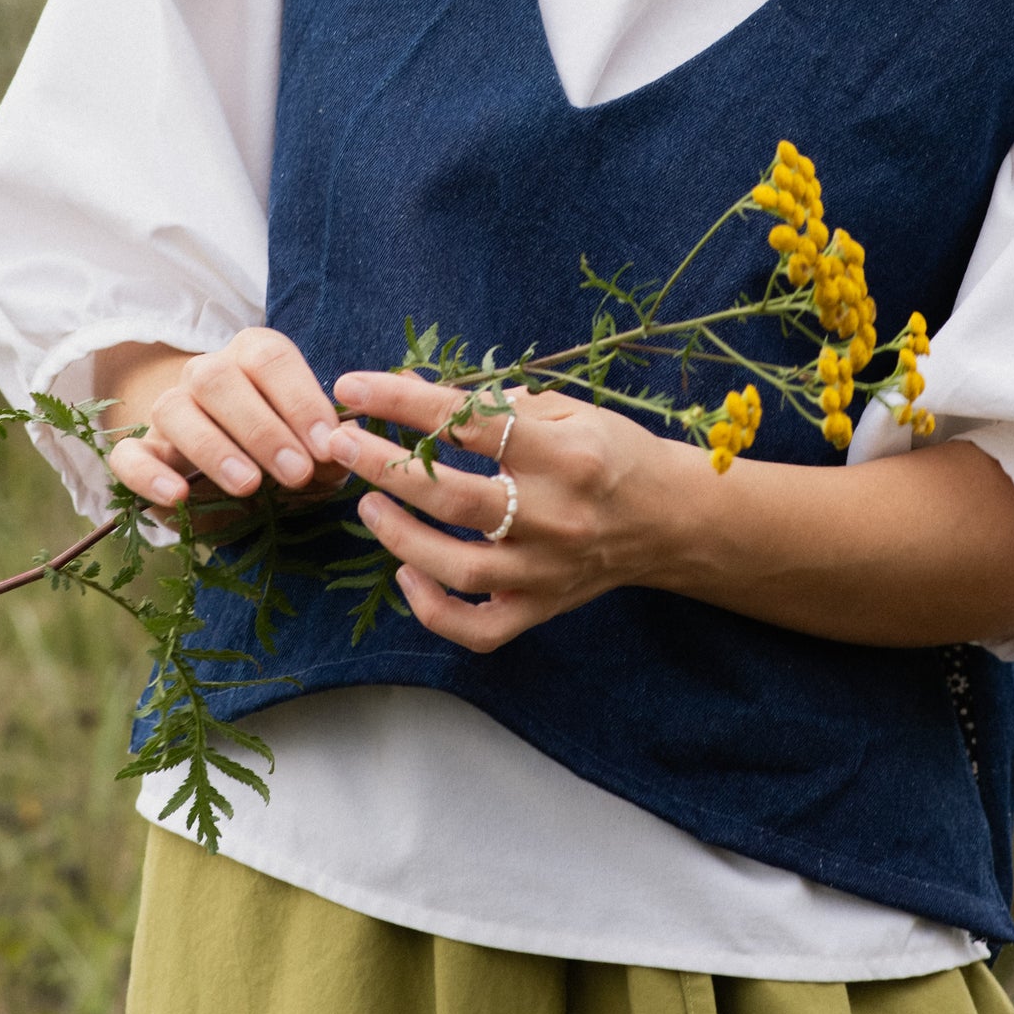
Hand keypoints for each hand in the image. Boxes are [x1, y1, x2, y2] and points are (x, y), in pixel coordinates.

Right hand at [103, 330, 348, 528]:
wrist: (251, 502)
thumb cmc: (292, 462)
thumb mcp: (321, 457)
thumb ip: (332, 448)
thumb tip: (343, 443)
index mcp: (253, 357)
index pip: (269, 357)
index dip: (300, 400)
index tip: (327, 445)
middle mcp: (207, 374)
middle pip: (218, 379)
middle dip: (262, 428)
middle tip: (297, 473)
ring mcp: (169, 411)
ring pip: (173, 409)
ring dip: (213, 448)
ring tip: (248, 486)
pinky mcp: (142, 456)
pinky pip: (127, 456)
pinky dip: (147, 475)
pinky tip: (178, 495)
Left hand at [327, 371, 678, 651]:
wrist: (672, 519)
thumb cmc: (615, 454)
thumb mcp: (572, 411)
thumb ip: (498, 405)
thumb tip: (415, 391)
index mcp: (566, 455)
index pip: (471, 423)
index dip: (404, 402)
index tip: (354, 385)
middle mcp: (556, 515)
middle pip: (452, 496)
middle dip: (383, 467)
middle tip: (340, 441)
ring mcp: (547, 570)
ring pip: (456, 567)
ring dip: (398, 536)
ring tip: (366, 504)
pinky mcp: (542, 607)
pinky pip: (477, 627)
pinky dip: (432, 609)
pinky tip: (407, 576)